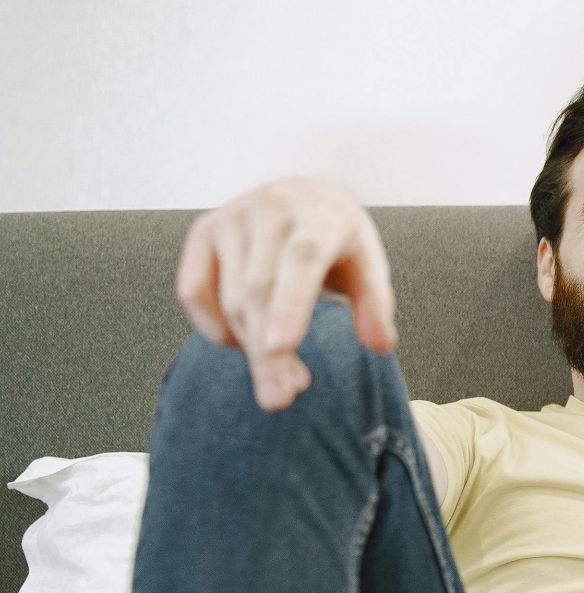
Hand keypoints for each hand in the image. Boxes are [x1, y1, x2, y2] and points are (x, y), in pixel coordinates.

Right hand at [175, 178, 396, 410]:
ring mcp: (232, 218)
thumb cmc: (339, 239)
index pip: (301, 261)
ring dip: (250, 348)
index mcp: (320, 215)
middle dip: (267, 352)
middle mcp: (271, 210)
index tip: (281, 348)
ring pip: (229, 297)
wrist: (305, 193)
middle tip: (281, 398)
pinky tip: (244, 343)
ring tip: (281, 384)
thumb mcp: (368, 263)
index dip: (290, 306)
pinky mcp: (203, 231)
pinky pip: (193, 291)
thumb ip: (376, 303)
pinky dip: (215, 326)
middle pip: (260, 291)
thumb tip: (381, 346)